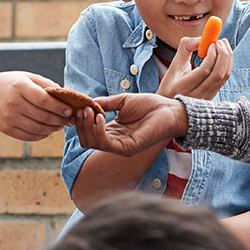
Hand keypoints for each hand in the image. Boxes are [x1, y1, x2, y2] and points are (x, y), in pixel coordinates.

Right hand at [0, 71, 66, 141]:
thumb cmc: (11, 84)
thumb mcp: (28, 77)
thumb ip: (47, 85)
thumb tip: (67, 96)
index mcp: (20, 87)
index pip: (43, 100)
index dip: (59, 107)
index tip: (70, 110)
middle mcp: (13, 103)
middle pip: (43, 116)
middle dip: (60, 120)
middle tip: (70, 120)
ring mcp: (8, 118)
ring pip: (38, 129)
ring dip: (53, 129)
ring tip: (61, 125)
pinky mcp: (6, 129)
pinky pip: (29, 136)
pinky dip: (42, 135)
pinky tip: (49, 130)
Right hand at [73, 93, 187, 156]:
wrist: (170, 110)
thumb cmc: (150, 106)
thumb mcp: (123, 101)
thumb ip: (105, 103)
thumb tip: (86, 102)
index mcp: (112, 131)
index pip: (87, 132)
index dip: (80, 120)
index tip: (79, 105)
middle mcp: (114, 142)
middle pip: (86, 140)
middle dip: (81, 123)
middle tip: (83, 108)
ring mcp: (120, 147)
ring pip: (93, 143)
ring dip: (87, 126)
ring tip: (90, 110)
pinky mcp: (128, 148)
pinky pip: (106, 143)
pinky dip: (99, 130)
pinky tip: (100, 116)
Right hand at [157, 37, 232, 99]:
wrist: (172, 106)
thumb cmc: (172, 82)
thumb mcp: (175, 64)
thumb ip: (186, 47)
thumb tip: (202, 38)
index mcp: (182, 87)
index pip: (204, 71)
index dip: (211, 55)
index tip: (212, 43)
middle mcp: (196, 96)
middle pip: (217, 74)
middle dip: (223, 55)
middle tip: (220, 41)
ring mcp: (206, 98)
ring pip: (224, 77)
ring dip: (227, 58)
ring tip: (223, 44)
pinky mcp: (213, 97)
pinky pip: (224, 79)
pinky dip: (226, 65)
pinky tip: (222, 55)